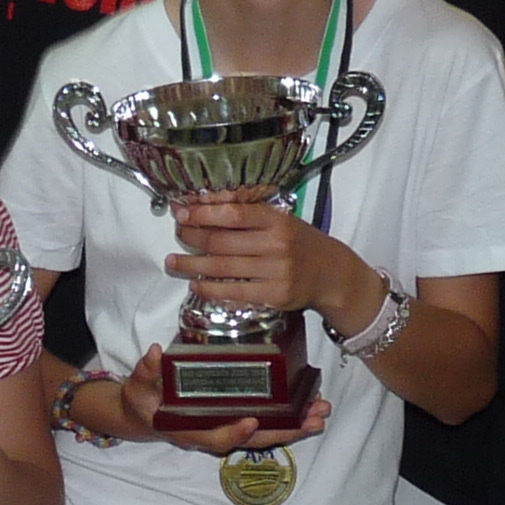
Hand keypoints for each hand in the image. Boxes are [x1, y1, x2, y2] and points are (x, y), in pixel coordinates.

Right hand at [106, 345, 328, 455]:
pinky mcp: (236, 419)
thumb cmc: (142, 400)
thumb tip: (155, 353)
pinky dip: (289, 416)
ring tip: (321, 414)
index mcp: (190, 430)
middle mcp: (214, 433)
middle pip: (254, 440)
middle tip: (312, 420)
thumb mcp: (137, 387)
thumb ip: (145, 372)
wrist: (145, 415)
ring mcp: (228, 427)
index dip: (234, 432)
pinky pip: (266, 422)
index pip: (215, 437)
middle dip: (285, 432)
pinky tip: (309, 406)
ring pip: (266, 433)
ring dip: (296, 425)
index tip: (251, 421)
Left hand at [167, 197, 370, 327]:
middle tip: (177, 235)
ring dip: (192, 266)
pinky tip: (196, 283)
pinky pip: (233, 293)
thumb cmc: (299, 243)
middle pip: (222, 242)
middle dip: (192, 238)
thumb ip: (247, 215)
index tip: (181, 213)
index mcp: (277, 220)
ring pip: (222, 268)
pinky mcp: (274, 296)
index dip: (202, 213)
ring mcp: (276, 272)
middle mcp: (277, 245)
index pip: (233, 214)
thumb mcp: (280, 220)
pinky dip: (209, 288)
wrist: (330, 274)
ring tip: (173, 262)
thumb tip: (205, 207)